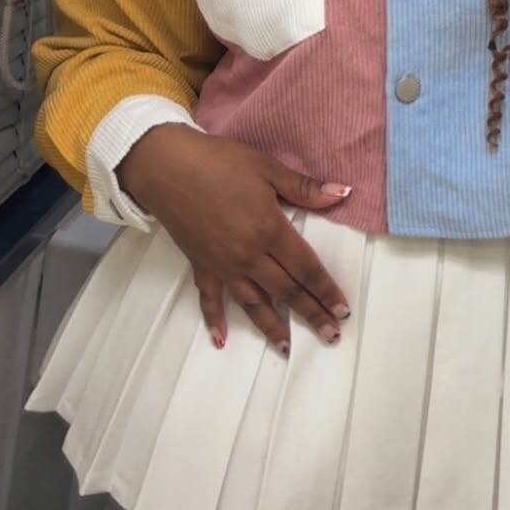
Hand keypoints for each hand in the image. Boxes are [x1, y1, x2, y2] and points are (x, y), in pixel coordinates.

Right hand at [117, 123, 351, 354]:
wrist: (166, 166)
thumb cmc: (218, 162)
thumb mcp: (267, 168)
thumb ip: (305, 188)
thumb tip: (341, 194)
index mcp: (269, 230)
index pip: (306, 268)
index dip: (327, 290)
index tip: (343, 310)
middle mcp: (249, 255)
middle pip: (286, 291)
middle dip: (311, 313)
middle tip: (331, 335)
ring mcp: (223, 264)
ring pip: (253, 303)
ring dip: (272, 326)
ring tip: (287, 348)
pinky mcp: (200, 264)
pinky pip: (209, 298)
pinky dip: (215, 320)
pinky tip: (220, 340)